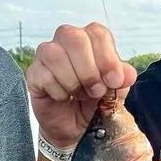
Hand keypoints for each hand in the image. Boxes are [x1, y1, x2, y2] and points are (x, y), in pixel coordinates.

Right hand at [25, 23, 137, 146]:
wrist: (75, 127)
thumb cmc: (94, 101)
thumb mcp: (115, 90)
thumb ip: (122, 78)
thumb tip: (127, 74)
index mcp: (91, 39)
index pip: (98, 33)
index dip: (107, 58)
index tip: (114, 81)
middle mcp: (67, 40)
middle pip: (74, 38)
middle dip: (89, 70)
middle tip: (96, 91)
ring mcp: (47, 55)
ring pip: (55, 55)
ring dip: (73, 80)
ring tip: (80, 94)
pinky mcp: (33, 73)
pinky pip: (43, 75)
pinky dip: (58, 91)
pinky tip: (64, 98)